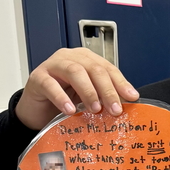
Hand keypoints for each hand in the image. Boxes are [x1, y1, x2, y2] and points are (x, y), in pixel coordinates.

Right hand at [15, 48, 139, 129]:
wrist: (37, 111)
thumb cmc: (63, 101)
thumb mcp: (87, 98)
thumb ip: (103, 97)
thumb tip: (125, 104)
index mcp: (85, 60)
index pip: (107, 68)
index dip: (120, 82)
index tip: (131, 97)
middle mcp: (70, 58)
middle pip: (94, 69)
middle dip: (107, 90)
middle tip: (114, 109)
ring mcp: (53, 66)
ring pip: (75, 72)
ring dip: (88, 92)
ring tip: (95, 109)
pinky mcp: (37, 77)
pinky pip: (51, 85)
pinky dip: (62, 98)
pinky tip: (70, 110)